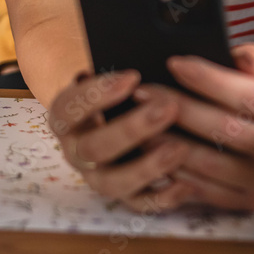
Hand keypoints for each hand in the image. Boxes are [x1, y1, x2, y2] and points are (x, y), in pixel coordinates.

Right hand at [48, 69, 193, 212]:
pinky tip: (186, 184)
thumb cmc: (118, 85)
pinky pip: (138, 205)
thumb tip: (159, 48)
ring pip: (114, 182)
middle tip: (168, 108)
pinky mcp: (123, 196)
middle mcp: (76, 150)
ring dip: (147, 167)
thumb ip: (125, 69)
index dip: (99, 93)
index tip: (133, 76)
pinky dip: (162, 198)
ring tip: (180, 148)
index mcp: (67, 116)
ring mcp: (97, 177)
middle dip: (132, 129)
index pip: (71, 107)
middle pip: (95, 147)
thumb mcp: (113, 71)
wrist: (111, 112)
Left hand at [157, 43, 253, 211]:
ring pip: (214, 164)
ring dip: (171, 144)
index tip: (174, 63)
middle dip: (181, 109)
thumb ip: (250, 58)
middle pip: (227, 130)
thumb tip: (236, 59)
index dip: (209, 79)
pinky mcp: (250, 202)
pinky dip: (177, 174)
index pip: (248, 94)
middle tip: (145, 93)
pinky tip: (153, 154)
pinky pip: (208, 192)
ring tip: (140, 123)